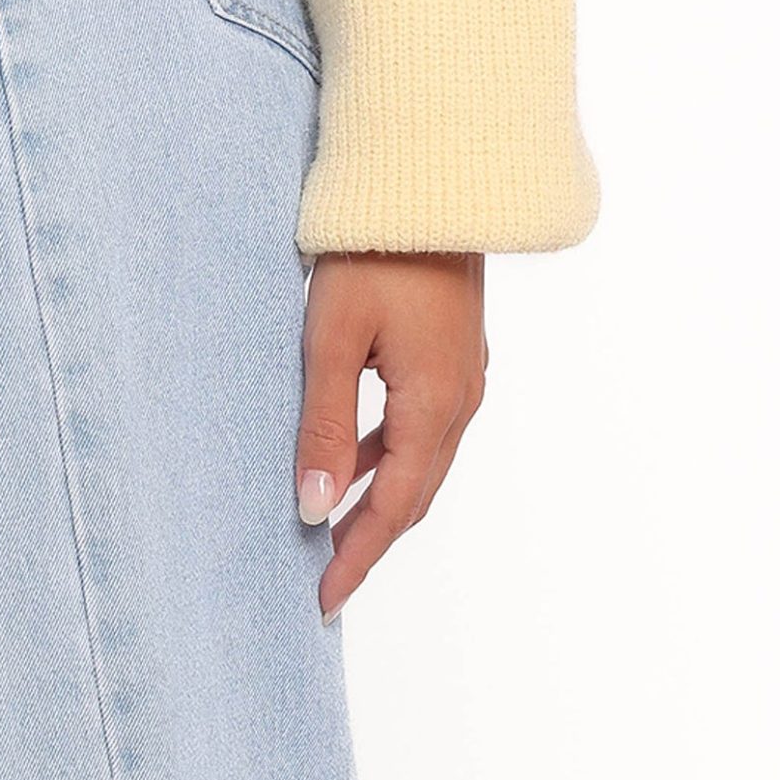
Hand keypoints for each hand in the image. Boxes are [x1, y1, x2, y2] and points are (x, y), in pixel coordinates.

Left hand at [296, 251, 487, 618]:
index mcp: (435, 405)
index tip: (323, 601)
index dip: (358, 557)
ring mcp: (463, 374)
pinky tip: (357, 457)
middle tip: (326, 581)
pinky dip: (390, 455)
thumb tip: (315, 505)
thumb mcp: (333, 336)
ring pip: (421, 461)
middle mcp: (460, 400)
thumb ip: (325, 424)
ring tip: (334, 529)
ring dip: (381, 499)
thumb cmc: (375, 250)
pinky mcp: (453, 351)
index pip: (394, 509)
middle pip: (415, 494)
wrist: (430, 179)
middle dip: (370, 540)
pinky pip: (423, 425)